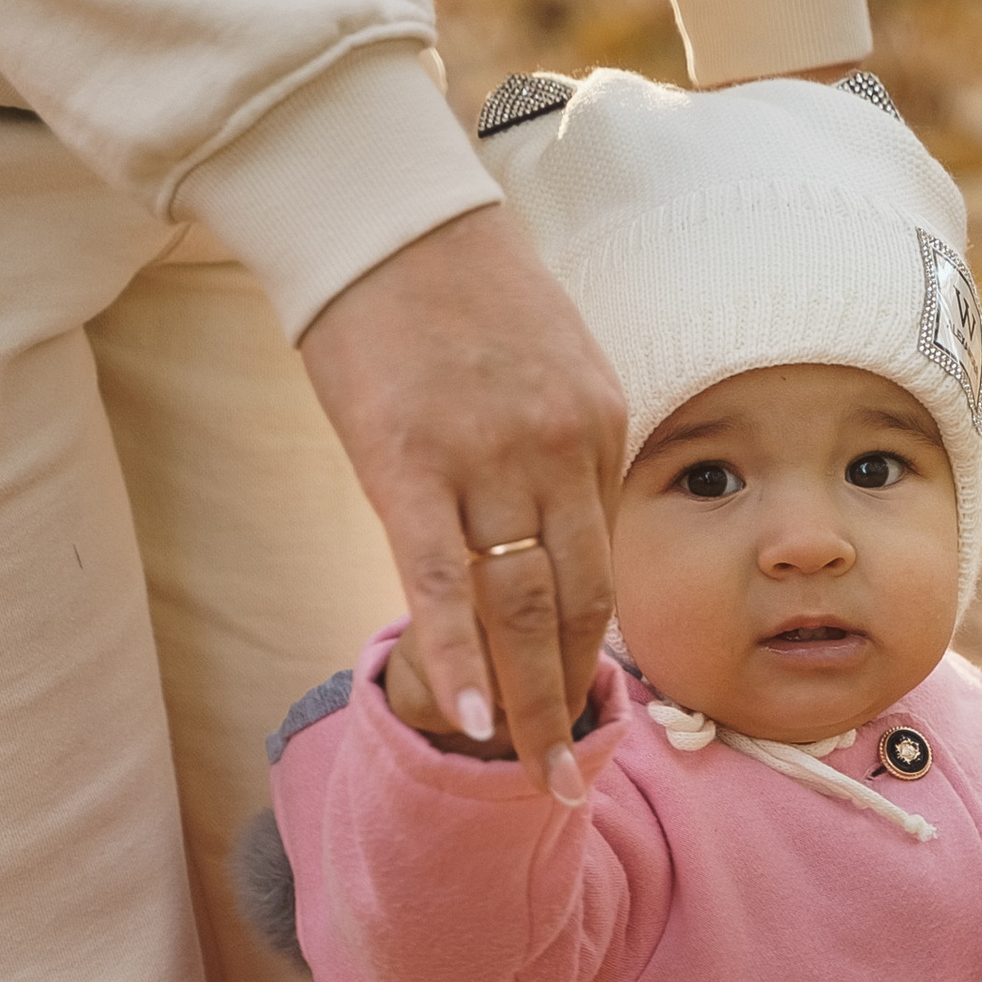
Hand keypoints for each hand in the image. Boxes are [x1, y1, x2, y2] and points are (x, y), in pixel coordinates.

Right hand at [299, 209, 625, 803]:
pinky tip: (471, 713)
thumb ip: (553, 446)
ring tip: (526, 773)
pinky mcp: (404, 460)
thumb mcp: (541, 359)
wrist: (380, 205)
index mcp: (597, 422)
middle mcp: (556, 447)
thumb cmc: (450, 283)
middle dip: (571, 697)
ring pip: (517, 603)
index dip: (591, 646)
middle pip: (577, 600)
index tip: (579, 706)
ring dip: (525, 699)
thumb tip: (544, 526)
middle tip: (567, 776)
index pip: (601, 561)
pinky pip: (438, 578)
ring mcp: (484, 456)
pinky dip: (458, 652)